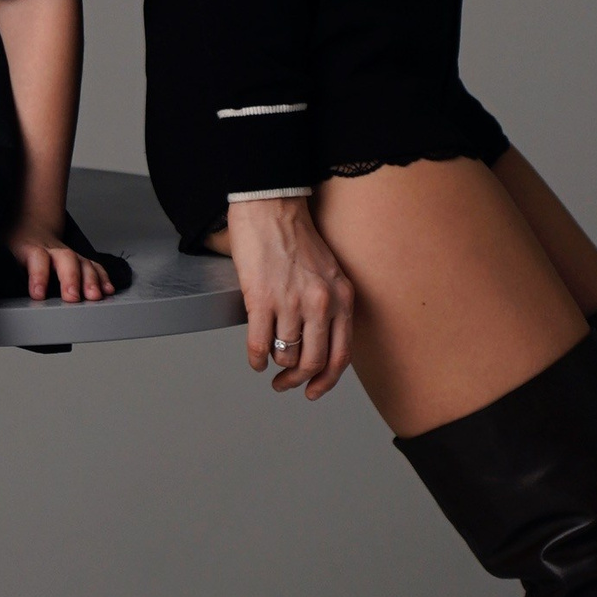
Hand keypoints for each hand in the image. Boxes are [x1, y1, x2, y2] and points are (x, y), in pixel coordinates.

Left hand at [8, 221, 114, 304]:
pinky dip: (102, 278)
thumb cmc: (12, 246)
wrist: (26, 226)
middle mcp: (51, 250)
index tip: (37, 295)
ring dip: (91, 280)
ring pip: (82, 262)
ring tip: (95, 297)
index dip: (38, 276)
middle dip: (71, 278)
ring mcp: (66, 253)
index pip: (36, 259)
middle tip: (72, 298)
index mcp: (29, 250)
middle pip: (65, 259)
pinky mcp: (77, 258)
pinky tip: (107, 290)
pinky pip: (93, 266)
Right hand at [224, 197, 353, 399]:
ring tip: (269, 363)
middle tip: (286, 385)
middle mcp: (321, 303)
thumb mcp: (329, 273)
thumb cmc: (296, 236)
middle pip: (313, 362)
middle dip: (298, 382)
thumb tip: (318, 344)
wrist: (271, 206)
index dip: (326, 381)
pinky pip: (259, 344)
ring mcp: (291, 302)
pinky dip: (255, 359)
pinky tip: (254, 360)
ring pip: (285, 355)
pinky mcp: (261, 298)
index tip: (313, 390)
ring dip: (276, 366)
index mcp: (342, 298)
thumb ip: (330, 306)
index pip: (341, 355)